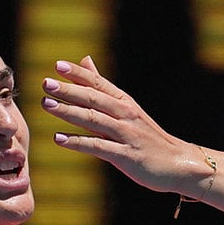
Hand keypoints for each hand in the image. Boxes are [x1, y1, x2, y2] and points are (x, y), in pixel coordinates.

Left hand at [40, 56, 200, 194]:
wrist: (177, 164)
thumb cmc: (147, 137)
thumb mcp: (127, 108)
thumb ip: (102, 87)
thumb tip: (85, 60)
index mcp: (124, 102)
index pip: (99, 83)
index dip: (78, 74)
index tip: (58, 66)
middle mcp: (125, 114)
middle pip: (94, 99)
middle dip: (69, 90)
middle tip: (46, 83)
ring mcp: (126, 134)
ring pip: (94, 120)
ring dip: (69, 112)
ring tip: (47, 105)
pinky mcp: (126, 156)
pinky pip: (98, 146)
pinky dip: (78, 142)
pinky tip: (59, 139)